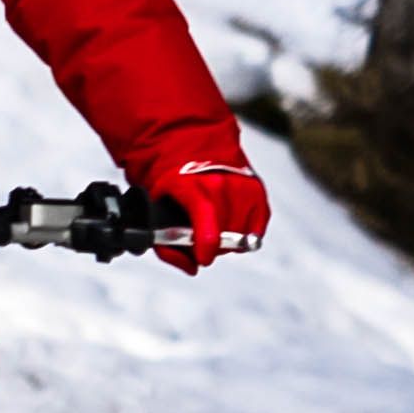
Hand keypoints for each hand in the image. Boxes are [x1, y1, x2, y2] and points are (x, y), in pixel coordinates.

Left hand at [145, 134, 272, 270]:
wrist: (192, 145)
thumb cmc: (174, 180)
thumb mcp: (156, 208)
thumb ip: (168, 245)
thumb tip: (193, 267)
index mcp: (191, 184)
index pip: (206, 215)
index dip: (206, 243)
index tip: (204, 258)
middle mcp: (220, 182)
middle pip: (226, 233)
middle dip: (213, 246)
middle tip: (202, 241)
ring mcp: (241, 185)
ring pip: (243, 233)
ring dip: (230, 240)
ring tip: (216, 230)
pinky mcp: (257, 189)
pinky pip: (257, 227)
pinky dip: (247, 233)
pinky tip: (232, 227)